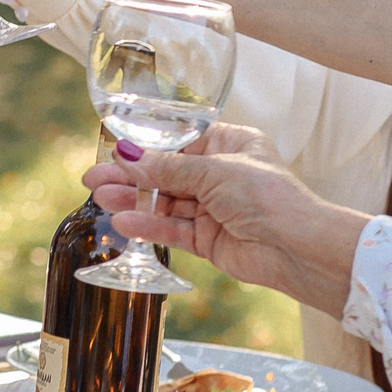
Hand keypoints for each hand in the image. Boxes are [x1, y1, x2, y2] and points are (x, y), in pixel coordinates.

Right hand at [82, 124, 367, 315]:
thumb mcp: (213, 171)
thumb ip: (166, 168)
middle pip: (166, 174)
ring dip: (134, 201)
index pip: (177, 143)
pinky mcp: (209, 239)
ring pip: (165, 202)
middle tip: (93, 179)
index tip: (112, 151)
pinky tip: (125, 222)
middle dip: (130, 177)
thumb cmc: (269, 196)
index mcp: (229, 144)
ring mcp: (214, 208)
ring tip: (100, 199)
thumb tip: (125, 156)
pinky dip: (149, 226)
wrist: (298, 248)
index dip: (144, 148)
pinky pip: (173, 229)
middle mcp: (220, 175)